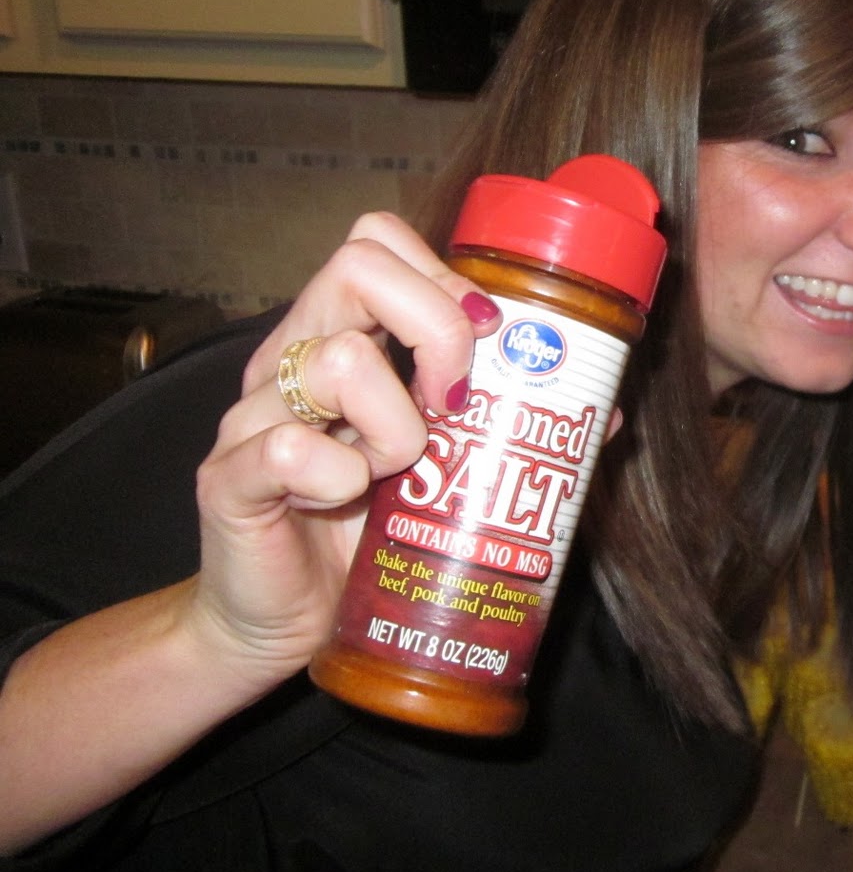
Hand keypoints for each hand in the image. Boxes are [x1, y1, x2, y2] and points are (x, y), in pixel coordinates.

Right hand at [186, 212, 500, 683]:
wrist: (281, 627)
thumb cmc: (365, 541)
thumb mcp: (444, 474)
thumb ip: (509, 433)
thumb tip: (604, 417)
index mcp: (342, 340)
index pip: (379, 244)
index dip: (445, 277)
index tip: (488, 344)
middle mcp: (292, 360)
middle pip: (357, 265)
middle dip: (438, 329)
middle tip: (456, 404)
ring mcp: (255, 414)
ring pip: (339, 361)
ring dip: (396, 426)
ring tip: (394, 476)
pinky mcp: (230, 477)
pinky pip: (288, 449)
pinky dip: (335, 479)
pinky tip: (341, 503)